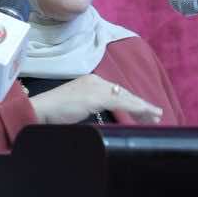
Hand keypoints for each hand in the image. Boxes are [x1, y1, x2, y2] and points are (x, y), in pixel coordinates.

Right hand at [29, 74, 163, 124]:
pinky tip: (145, 114)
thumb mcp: (76, 108)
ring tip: (156, 115)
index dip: (131, 102)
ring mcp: (96, 87)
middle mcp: (95, 81)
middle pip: (124, 93)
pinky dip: (135, 108)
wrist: (40, 110)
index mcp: (90, 82)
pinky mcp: (96, 96)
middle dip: (141, 105)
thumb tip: (103, 115)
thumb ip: (90, 107)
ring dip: (142, 107)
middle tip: (157, 114)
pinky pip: (121, 102)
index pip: (116, 92)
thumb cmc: (53, 113)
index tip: (143, 111)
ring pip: (125, 97)